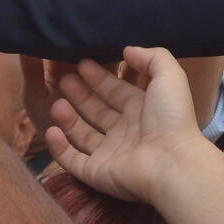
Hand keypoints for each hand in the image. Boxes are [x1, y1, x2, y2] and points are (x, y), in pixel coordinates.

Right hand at [47, 47, 213, 202]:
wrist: (172, 163)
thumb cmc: (171, 118)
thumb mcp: (169, 76)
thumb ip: (152, 58)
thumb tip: (127, 49)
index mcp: (142, 110)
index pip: (116, 92)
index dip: (100, 78)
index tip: (82, 63)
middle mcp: (126, 132)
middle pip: (98, 111)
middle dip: (81, 95)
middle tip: (63, 79)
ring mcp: (110, 154)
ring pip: (83, 135)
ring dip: (69, 118)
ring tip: (56, 103)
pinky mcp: (97, 173)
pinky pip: (73, 161)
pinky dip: (60, 148)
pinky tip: (51, 130)